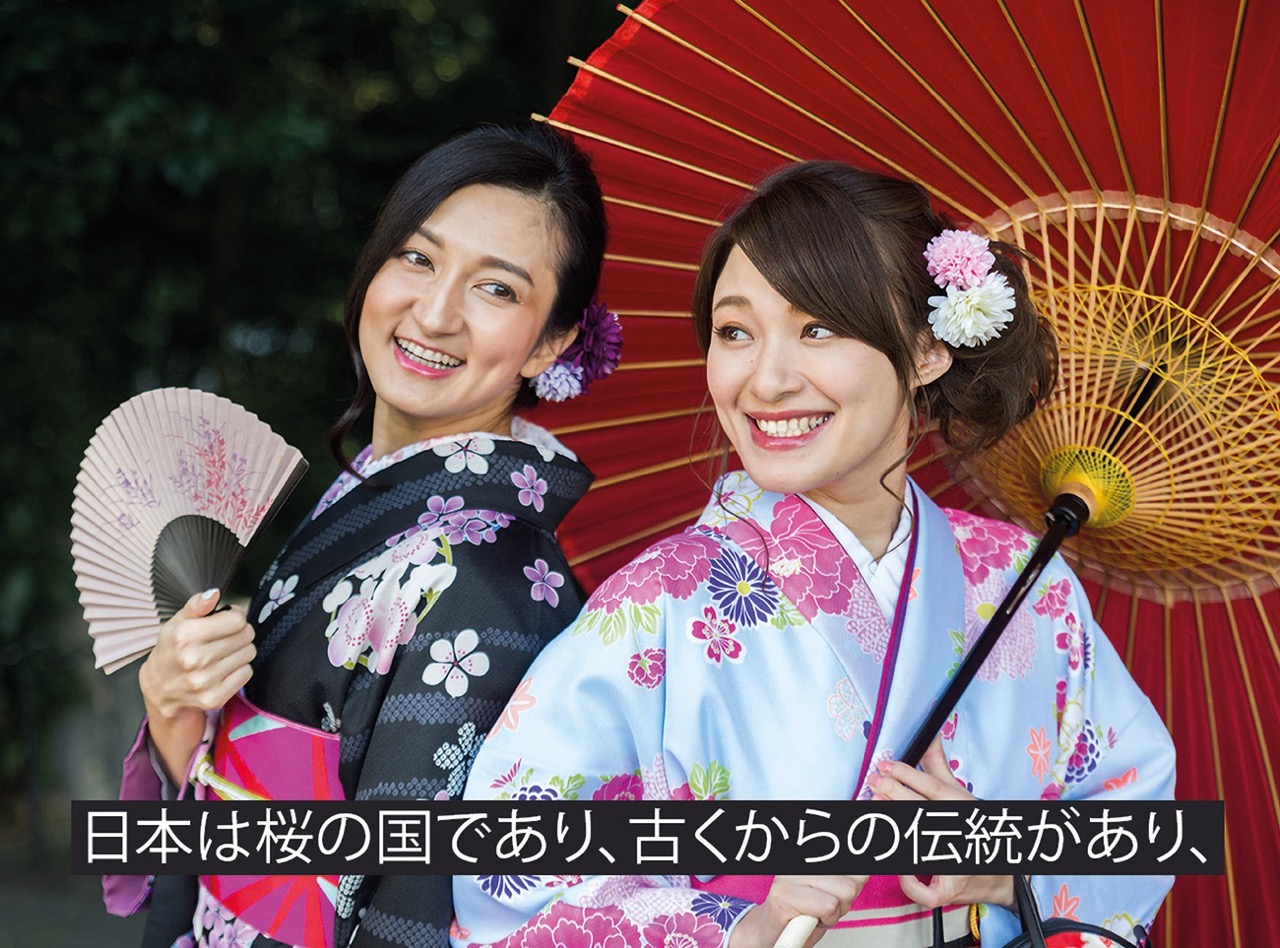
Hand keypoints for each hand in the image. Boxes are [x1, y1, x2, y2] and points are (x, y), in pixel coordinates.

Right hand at [140, 589, 255, 781]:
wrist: (160, 690)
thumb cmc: (172, 650)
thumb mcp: (177, 623)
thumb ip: (196, 605)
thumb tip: (214, 594)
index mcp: (184, 636)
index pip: (237, 619)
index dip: (235, 616)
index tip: (227, 619)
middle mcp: (194, 659)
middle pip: (246, 635)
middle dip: (240, 632)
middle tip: (225, 637)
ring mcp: (204, 681)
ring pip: (249, 653)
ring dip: (240, 650)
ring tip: (222, 652)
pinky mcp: (214, 698)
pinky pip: (246, 673)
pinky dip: (239, 669)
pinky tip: (223, 668)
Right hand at [728, 875, 868, 947]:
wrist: (770, 934)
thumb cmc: (802, 916)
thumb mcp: (830, 893)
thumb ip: (847, 882)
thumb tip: (864, 873)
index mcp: (811, 859)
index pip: (851, 865)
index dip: (853, 884)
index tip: (835, 894)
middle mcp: (799, 864)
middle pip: (851, 883)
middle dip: (843, 903)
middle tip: (823, 909)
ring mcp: (790, 877)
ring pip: (843, 894)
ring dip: (835, 912)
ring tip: (816, 913)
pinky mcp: (785, 895)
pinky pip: (829, 906)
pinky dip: (826, 919)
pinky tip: (810, 920)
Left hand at [870, 736, 1014, 909]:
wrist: (1004, 875)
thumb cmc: (976, 830)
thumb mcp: (961, 796)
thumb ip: (940, 768)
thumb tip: (930, 737)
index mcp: (964, 809)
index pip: (933, 787)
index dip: (906, 774)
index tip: (884, 765)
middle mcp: (960, 833)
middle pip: (920, 809)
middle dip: (892, 792)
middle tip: (873, 781)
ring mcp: (955, 862)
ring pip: (916, 843)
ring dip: (891, 825)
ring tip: (873, 806)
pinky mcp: (950, 888)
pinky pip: (925, 889)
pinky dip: (909, 882)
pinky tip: (898, 866)